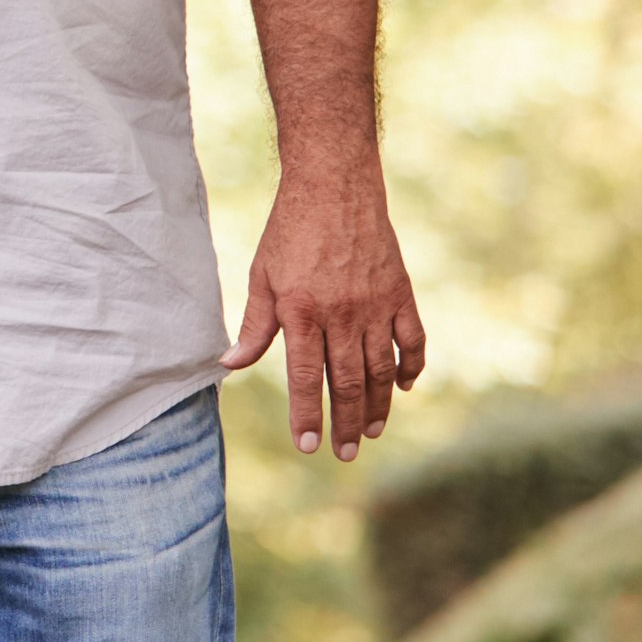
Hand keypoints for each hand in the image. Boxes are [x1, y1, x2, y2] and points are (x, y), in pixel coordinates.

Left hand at [224, 165, 422, 462]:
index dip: (308, 416)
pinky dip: (411, 366)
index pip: (306, 378)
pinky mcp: (400, 292)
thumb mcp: (261, 276)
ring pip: (381, 369)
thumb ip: (253, 326)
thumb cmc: (289, 232)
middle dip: (346, 423)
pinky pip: (412, 339)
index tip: (307, 446)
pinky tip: (405, 387)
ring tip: (373, 432)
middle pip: (347, 382)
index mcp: (302, 312)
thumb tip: (229, 366)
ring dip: (378, 405)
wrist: (335, 188)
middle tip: (346, 453)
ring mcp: (375, 305)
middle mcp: (342, 314)